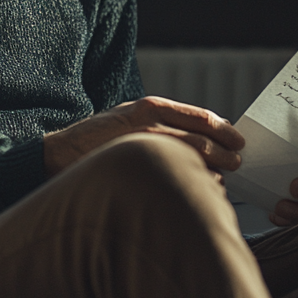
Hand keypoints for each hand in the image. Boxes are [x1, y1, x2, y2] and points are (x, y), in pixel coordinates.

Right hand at [43, 96, 243, 179]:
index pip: (201, 118)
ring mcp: (144, 148)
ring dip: (212, 173)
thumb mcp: (129, 116)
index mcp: (151, 107)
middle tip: (236, 162)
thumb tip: (201, 133)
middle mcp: (150, 124)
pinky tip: (195, 190)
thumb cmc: (98, 137)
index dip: (225, 130)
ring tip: (219, 179)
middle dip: (226, 154)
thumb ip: (161, 121)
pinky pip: (176, 180)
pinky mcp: (138, 169)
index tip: (237, 140)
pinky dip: (192, 185)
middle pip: (203, 141)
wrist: (60, 153)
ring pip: (194, 162)